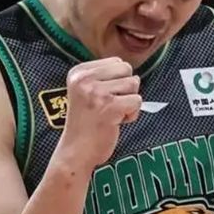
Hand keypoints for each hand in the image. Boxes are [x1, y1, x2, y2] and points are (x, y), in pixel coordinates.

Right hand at [55, 57, 140, 171]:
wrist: (76, 152)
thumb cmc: (86, 123)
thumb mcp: (86, 91)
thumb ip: (104, 77)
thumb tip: (131, 70)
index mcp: (78, 72)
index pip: (116, 61)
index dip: (117, 81)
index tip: (101, 98)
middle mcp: (85, 79)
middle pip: (126, 69)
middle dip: (126, 88)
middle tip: (109, 106)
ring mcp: (97, 92)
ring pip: (134, 84)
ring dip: (129, 102)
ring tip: (111, 114)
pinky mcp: (110, 106)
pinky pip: (137, 101)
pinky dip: (132, 114)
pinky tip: (116, 122)